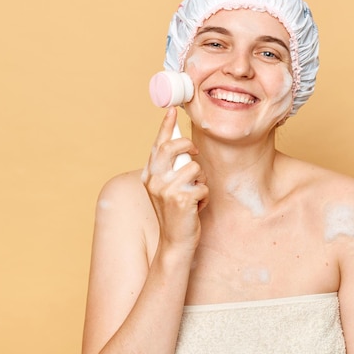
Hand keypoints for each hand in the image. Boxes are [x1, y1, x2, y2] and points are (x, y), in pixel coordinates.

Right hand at [142, 108, 208, 249]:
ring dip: (200, 182)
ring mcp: (166, 190)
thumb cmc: (175, 214)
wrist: (175, 242)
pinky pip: (203, 187)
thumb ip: (170, 170)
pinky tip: (196, 208)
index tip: (172, 111)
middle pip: (173, 147)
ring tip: (193, 195)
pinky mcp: (181, 199)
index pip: (157, 145)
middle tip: (195, 153)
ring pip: (195, 168)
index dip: (166, 126)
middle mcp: (154, 180)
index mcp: (149, 175)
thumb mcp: (166, 189)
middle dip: (188, 146)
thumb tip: (181, 146)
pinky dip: (204, 198)